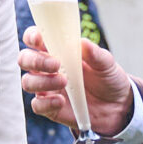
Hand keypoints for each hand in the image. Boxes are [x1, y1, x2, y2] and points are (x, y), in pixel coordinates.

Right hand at [20, 27, 134, 135]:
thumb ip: (95, 53)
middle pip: (25, 59)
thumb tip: (83, 43)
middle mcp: (47, 68)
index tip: (39, 38)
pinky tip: (61, 101)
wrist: (117, 107)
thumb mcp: (107, 64)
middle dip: (35, 60)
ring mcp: (47, 88)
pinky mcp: (50, 107)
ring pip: (27, 82)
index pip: (35, 39)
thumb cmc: (107, 79)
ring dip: (41, 81)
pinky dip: (46, 102)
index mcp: (57, 51)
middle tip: (56, 64)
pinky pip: (37, 105)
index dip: (32, 36)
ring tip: (64, 81)